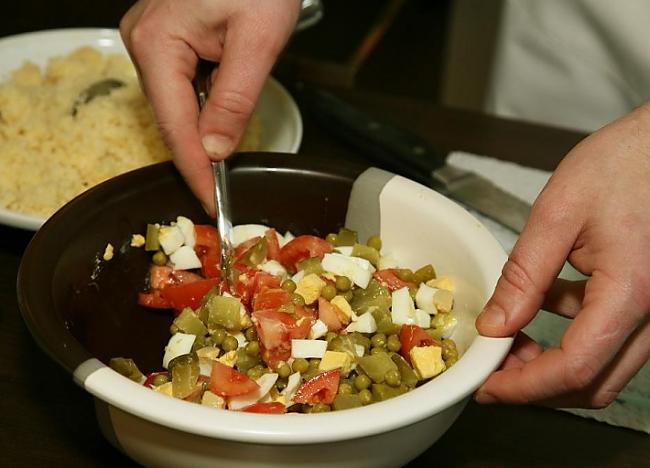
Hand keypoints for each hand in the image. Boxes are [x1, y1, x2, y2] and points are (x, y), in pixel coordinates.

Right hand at [120, 0, 300, 214]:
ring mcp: (152, 40)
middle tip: (224, 186)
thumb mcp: (258, 41)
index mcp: (158, 43)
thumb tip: (216, 149)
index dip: (195, 169)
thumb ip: (235, 99)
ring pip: (178, 104)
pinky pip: (183, 86)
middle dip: (202, 151)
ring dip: (207, 126)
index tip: (209, 203)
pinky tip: (225, 103)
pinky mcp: (166, 40)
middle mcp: (144, 42)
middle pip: (173, 117)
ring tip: (231, 135)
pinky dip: (206, 104)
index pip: (175, 126)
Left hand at [475, 103, 649, 407]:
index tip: (486, 386)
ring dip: (555, 363)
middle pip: (594, 382)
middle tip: (493, 371)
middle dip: (538, 386)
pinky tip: (545, 301)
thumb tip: (495, 326)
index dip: (525, 387)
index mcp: (631, 292)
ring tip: (511, 340)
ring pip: (605, 365)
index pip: (575, 367)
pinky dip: (574, 334)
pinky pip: (613, 335)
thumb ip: (525, 275)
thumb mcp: (559, 213)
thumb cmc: (625, 163)